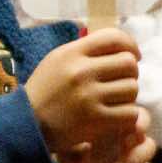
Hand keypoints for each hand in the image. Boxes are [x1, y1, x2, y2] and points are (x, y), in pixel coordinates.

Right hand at [24, 28, 141, 154]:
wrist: (27, 124)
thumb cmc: (44, 91)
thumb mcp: (57, 61)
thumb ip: (84, 51)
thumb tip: (119, 46)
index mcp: (71, 53)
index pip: (113, 38)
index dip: (130, 45)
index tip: (134, 55)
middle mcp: (81, 72)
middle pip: (128, 63)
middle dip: (130, 73)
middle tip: (121, 82)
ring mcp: (89, 97)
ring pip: (132, 88)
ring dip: (128, 96)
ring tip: (115, 100)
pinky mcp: (96, 121)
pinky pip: (130, 113)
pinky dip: (127, 116)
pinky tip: (116, 117)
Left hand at [58, 110, 159, 162]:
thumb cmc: (73, 161)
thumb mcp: (70, 151)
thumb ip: (77, 147)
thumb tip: (85, 148)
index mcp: (118, 134)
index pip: (138, 122)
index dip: (142, 123)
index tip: (136, 130)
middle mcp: (132, 152)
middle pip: (148, 148)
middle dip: (135, 159)